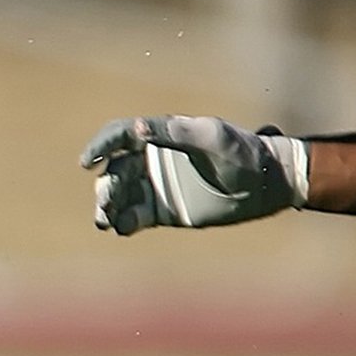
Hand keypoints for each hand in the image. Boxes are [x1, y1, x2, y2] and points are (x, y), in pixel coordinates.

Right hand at [79, 115, 310, 234]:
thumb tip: (135, 128)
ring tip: (105, 220)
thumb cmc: (243, 153)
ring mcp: (154, 187)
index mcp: (159, 136)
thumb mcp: (211, 137)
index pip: (119, 136)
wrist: (267, 184)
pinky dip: (122, 222)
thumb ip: (174, 132)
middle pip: (114, 170)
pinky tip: (121, 228)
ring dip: (107, 206)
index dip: (100, 146)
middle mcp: (150, 161)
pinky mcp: (160, 212)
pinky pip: (132, 217)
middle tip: (107, 200)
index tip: (88, 162)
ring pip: (118, 196)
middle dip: (106, 185)